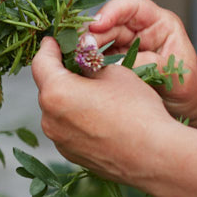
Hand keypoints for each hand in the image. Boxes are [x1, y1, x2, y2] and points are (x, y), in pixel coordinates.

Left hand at [32, 37, 177, 184]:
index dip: (48, 48)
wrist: (155, 156)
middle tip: (79, 64)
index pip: (41, 62)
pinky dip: (76, 119)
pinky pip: (67, 129)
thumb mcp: (114, 73)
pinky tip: (99, 117)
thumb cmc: (138, 111)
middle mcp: (50, 119)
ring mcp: (59, 140)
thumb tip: (82, 65)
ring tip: (95, 94)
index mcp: (56, 93)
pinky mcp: (71, 155)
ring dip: (69, 98)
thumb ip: (89, 66)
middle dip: (61, 74)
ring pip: (57, 110)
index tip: (54, 41)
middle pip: (48, 88)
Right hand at [88, 0, 196, 126]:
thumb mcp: (174, 74)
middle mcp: (140, 31)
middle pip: (110, 23)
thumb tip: (116, 63)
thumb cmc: (191, 88)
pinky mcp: (116, 63)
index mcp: (159, 24)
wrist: (191, 109)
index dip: (112, 11)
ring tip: (79, 61)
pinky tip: (81, 71)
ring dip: (88, 50)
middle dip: (94, 34)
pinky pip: (98, 59)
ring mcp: (126, 47)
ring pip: (100, 40)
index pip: (132, 7)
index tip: (97, 25)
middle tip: (81, 49)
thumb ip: (146, 65)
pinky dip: (88, 64)